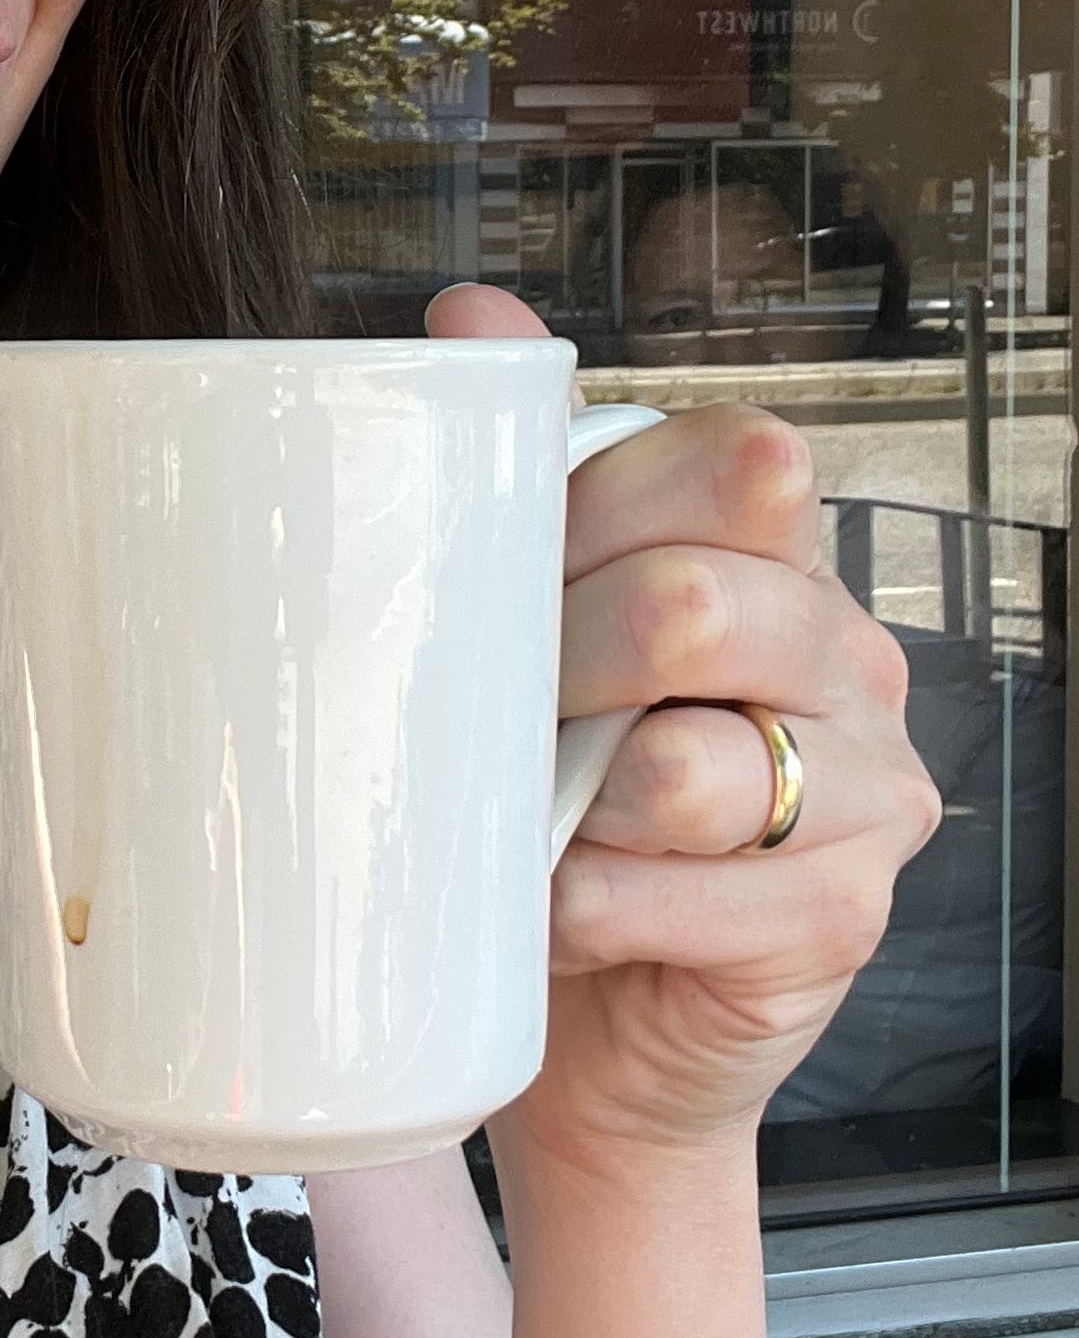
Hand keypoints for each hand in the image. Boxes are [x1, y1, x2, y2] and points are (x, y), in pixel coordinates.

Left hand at [425, 281, 942, 1179]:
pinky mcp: (841, 916)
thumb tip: (469, 317)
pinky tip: (564, 912)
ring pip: (693, 764)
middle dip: (559, 664)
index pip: (727, 463)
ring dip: (569, 804)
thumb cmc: (549, 801)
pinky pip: (687, 894)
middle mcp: (844, 654)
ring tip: (535, 827)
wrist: (582, 1020)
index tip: (502, 577)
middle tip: (500, 721)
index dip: (587, 517)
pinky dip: (589, 908)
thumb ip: (522, 467)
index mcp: (775, 555)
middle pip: (699, 603)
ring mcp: (867, 789)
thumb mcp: (525, 627)